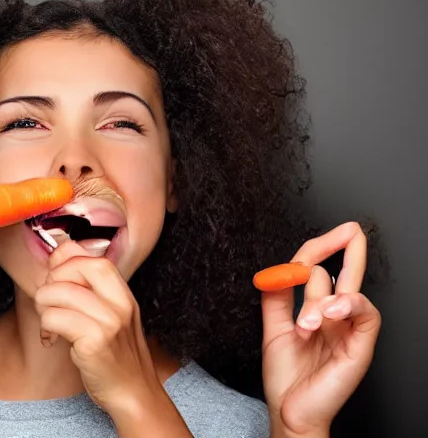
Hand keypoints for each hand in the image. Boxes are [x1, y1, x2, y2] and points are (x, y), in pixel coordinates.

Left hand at [34, 239, 161, 412]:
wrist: (134, 392)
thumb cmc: (118, 354)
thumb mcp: (113, 314)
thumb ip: (92, 288)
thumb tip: (60, 257)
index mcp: (123, 292)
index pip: (90, 257)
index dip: (66, 262)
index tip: (57, 279)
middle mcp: (119, 302)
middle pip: (74, 267)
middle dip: (52, 282)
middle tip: (52, 303)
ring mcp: (108, 322)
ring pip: (55, 292)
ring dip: (43, 307)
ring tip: (51, 323)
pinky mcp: (93, 343)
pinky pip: (53, 318)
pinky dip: (46, 328)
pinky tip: (53, 339)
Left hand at [260, 222, 381, 436]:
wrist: (289, 411)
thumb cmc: (285, 375)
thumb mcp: (273, 328)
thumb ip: (276, 298)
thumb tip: (277, 269)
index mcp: (315, 309)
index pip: (318, 270)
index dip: (318, 250)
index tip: (320, 236)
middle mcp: (334, 316)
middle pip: (345, 273)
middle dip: (347, 247)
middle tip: (352, 228)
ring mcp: (348, 330)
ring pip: (350, 291)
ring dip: (322, 300)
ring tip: (305, 323)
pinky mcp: (360, 346)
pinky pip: (366, 315)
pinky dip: (349, 305)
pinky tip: (331, 311)